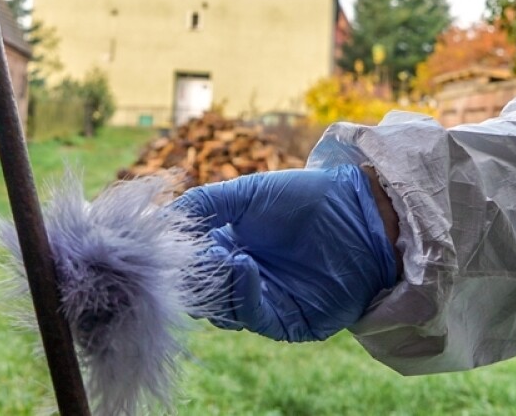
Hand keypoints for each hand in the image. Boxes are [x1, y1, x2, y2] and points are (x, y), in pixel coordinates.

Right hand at [172, 164, 398, 342]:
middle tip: (191, 253)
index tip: (167, 244)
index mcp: (229, 250)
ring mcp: (265, 303)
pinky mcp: (288, 323)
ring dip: (217, 284)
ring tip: (222, 253)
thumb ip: (201, 205)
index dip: (178, 258)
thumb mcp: (244, 193)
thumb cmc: (305, 197)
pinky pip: (255, 317)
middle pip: (203, 293)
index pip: (191, 267)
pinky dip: (244, 292)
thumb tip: (157, 220)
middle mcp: (243, 280)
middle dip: (193, 276)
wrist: (359, 212)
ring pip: (223, 310)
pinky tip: (243, 263)